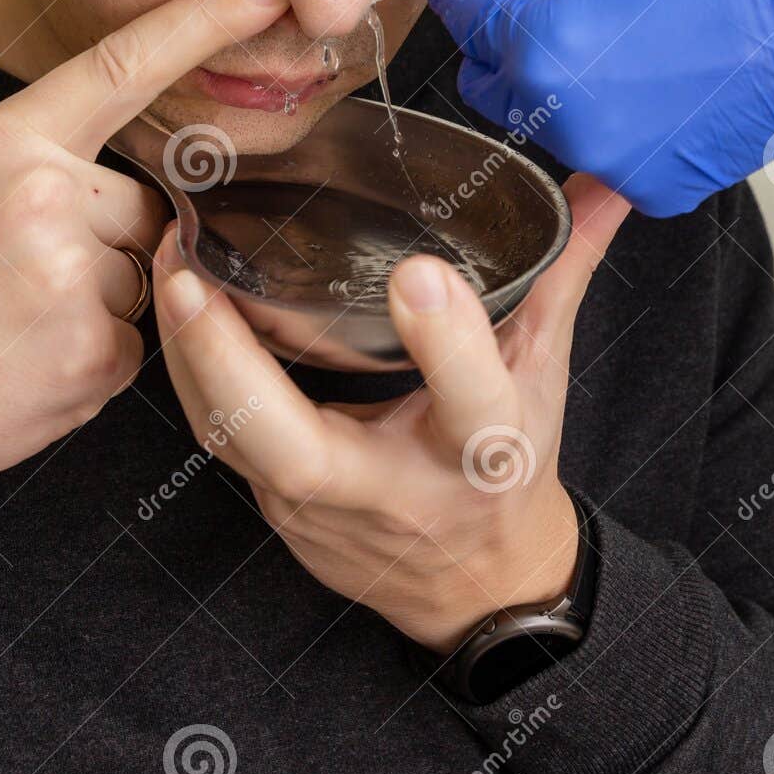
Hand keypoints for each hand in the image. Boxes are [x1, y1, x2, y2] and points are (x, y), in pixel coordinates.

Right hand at [0, 0, 287, 485]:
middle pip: (148, 206)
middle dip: (114, 244)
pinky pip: (138, 344)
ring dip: (103, 307)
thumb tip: (130, 168)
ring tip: (19, 327)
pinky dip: (97, 361)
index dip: (200, 21)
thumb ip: (42, 158)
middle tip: (26, 280)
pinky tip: (34, 366)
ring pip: (145, 278)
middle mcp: (41, 194)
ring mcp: (70, 274)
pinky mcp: (92, 352)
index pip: (120, 66)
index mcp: (4, 141)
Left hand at [152, 176, 627, 655]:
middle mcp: (394, 490)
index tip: (420, 273)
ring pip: (233, 442)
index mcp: (481, 455)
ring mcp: (322, 509)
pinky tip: (177, 309)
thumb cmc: (507, 473)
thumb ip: (562, 271)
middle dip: (231, 360)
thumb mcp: (544, 374)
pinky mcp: (280, 510)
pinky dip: (194, 376)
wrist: (479, 589)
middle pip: (296, 448)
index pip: (471, 404)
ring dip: (190, 356)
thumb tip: (603, 185)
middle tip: (193, 271)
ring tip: (170, 264)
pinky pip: (223, 441)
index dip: (447, 343)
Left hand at [417, 0, 773, 216]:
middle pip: (488, 82)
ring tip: (617, 31)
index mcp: (538, 51)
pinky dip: (614, 116)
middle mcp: (563, 122)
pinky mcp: (650, 187)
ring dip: (558, 78)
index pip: (460, 18)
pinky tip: (655, 74)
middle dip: (502, 39)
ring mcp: (608, 163)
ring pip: (544, 117)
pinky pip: (602, 149)